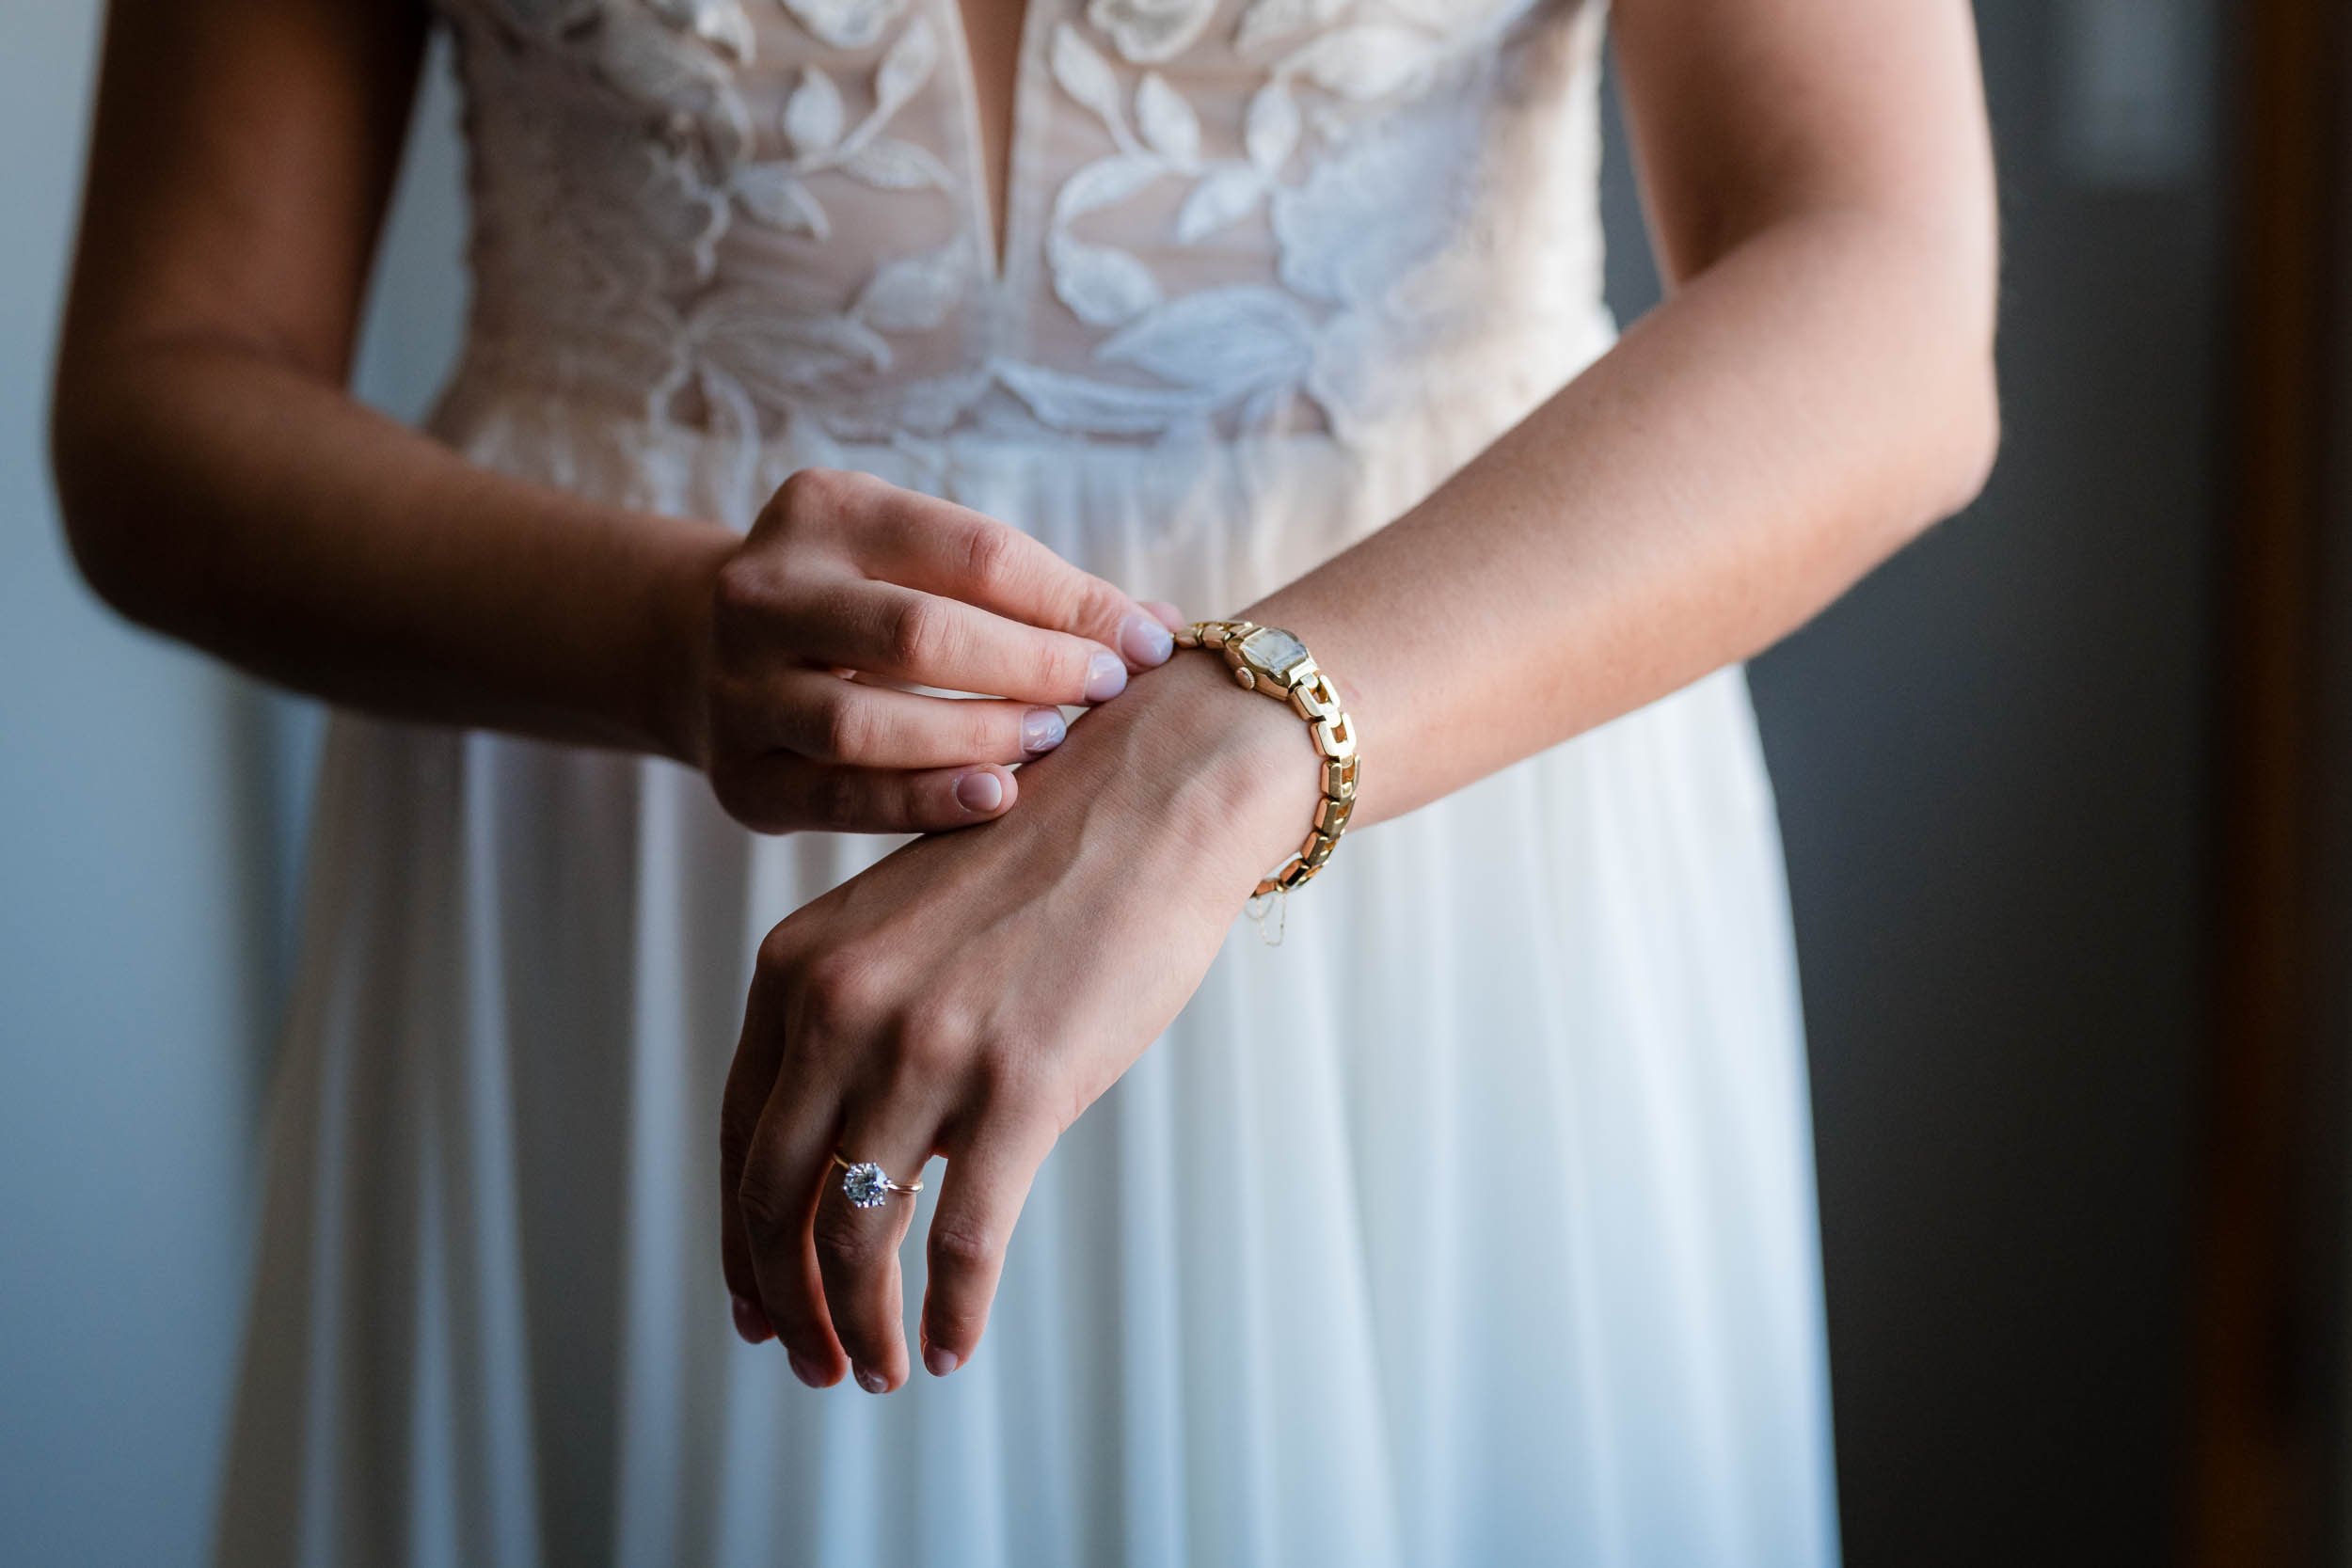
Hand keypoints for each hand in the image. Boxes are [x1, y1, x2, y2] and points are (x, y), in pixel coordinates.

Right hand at [665, 466, 1182, 833]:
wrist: (707, 650)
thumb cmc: (866, 602)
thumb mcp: (925, 561)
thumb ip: (1036, 591)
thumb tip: (1163, 632)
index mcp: (826, 510)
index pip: (974, 552)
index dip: (1072, 601)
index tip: (1143, 645)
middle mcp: (764, 591)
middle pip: (918, 632)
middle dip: (1031, 666)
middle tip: (1100, 694)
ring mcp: (738, 687)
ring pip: (867, 725)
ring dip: (979, 736)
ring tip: (1051, 743)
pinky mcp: (740, 778)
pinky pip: (842, 800)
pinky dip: (926, 803)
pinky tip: (995, 799)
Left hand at [716, 649, 1319, 1387]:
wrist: (1157, 791)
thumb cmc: (1046, 859)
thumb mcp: (905, 924)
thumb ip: (854, 1018)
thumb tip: (842, 1151)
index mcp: (798, 968)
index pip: (737, 1135)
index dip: (739, 1236)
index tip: (756, 1300)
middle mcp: (842, 1010)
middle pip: (773, 1199)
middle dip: (784, 1300)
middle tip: (811, 1360)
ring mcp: (928, 1051)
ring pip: (856, 1237)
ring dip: (857, 1327)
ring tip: (877, 1372)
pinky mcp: (1021, 1087)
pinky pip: (964, 1241)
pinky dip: (949, 1314)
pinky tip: (953, 1351)